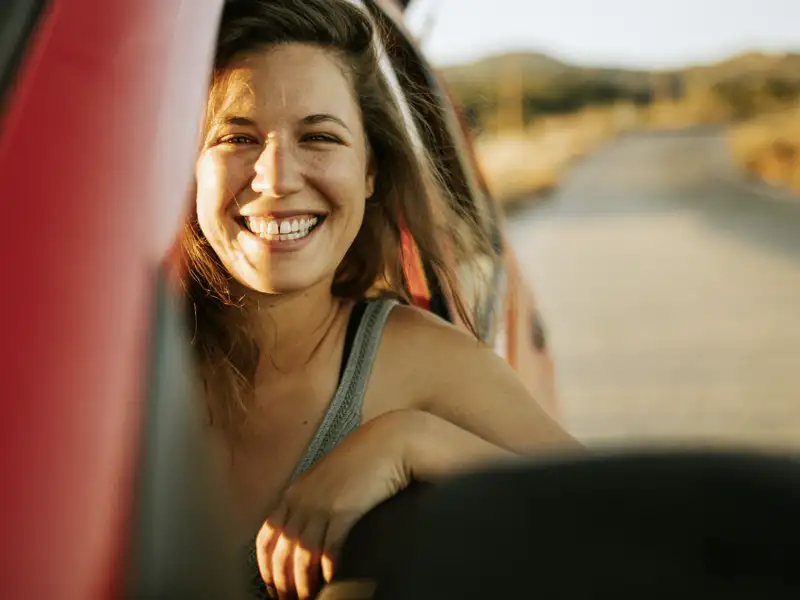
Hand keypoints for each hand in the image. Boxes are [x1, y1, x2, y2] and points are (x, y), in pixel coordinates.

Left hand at [256, 410, 413, 599]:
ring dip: (303, 582)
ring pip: (302, 554)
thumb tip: (308, 532)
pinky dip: (327, 567)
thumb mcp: (327, 479)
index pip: (266, 536)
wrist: (388, 442)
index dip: (265, 565)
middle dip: (281, 581)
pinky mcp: (344, 509)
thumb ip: (312, 500)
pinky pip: (329, 546)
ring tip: (309, 597)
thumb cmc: (362, 461)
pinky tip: (330, 579)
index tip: (272, 585)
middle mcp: (301, 499)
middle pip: (281, 550)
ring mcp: (321, 504)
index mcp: (293, 492)